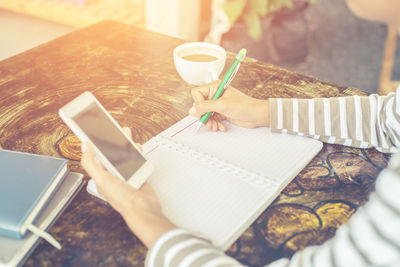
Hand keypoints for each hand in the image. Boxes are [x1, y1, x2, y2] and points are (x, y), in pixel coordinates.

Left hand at [80, 127, 174, 247]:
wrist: (144, 209)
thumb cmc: (123, 199)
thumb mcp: (103, 179)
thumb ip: (92, 163)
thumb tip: (84, 146)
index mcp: (101, 176)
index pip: (95, 156)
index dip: (93, 143)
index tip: (92, 131)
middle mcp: (112, 175)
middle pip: (110, 153)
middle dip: (111, 140)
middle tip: (113, 129)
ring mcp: (125, 174)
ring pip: (124, 155)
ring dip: (125, 144)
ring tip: (126, 134)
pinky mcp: (137, 174)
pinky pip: (136, 160)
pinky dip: (136, 152)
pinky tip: (137, 148)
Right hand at [189, 81, 269, 130]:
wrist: (256, 115)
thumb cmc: (244, 106)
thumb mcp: (222, 105)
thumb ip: (205, 107)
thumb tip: (192, 110)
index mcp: (215, 87)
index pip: (197, 93)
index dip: (198, 104)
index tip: (202, 111)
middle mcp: (215, 94)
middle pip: (200, 106)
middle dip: (204, 116)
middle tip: (208, 122)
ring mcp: (218, 104)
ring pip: (205, 114)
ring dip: (209, 122)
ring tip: (215, 127)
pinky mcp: (221, 113)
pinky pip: (212, 119)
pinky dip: (215, 124)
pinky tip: (221, 126)